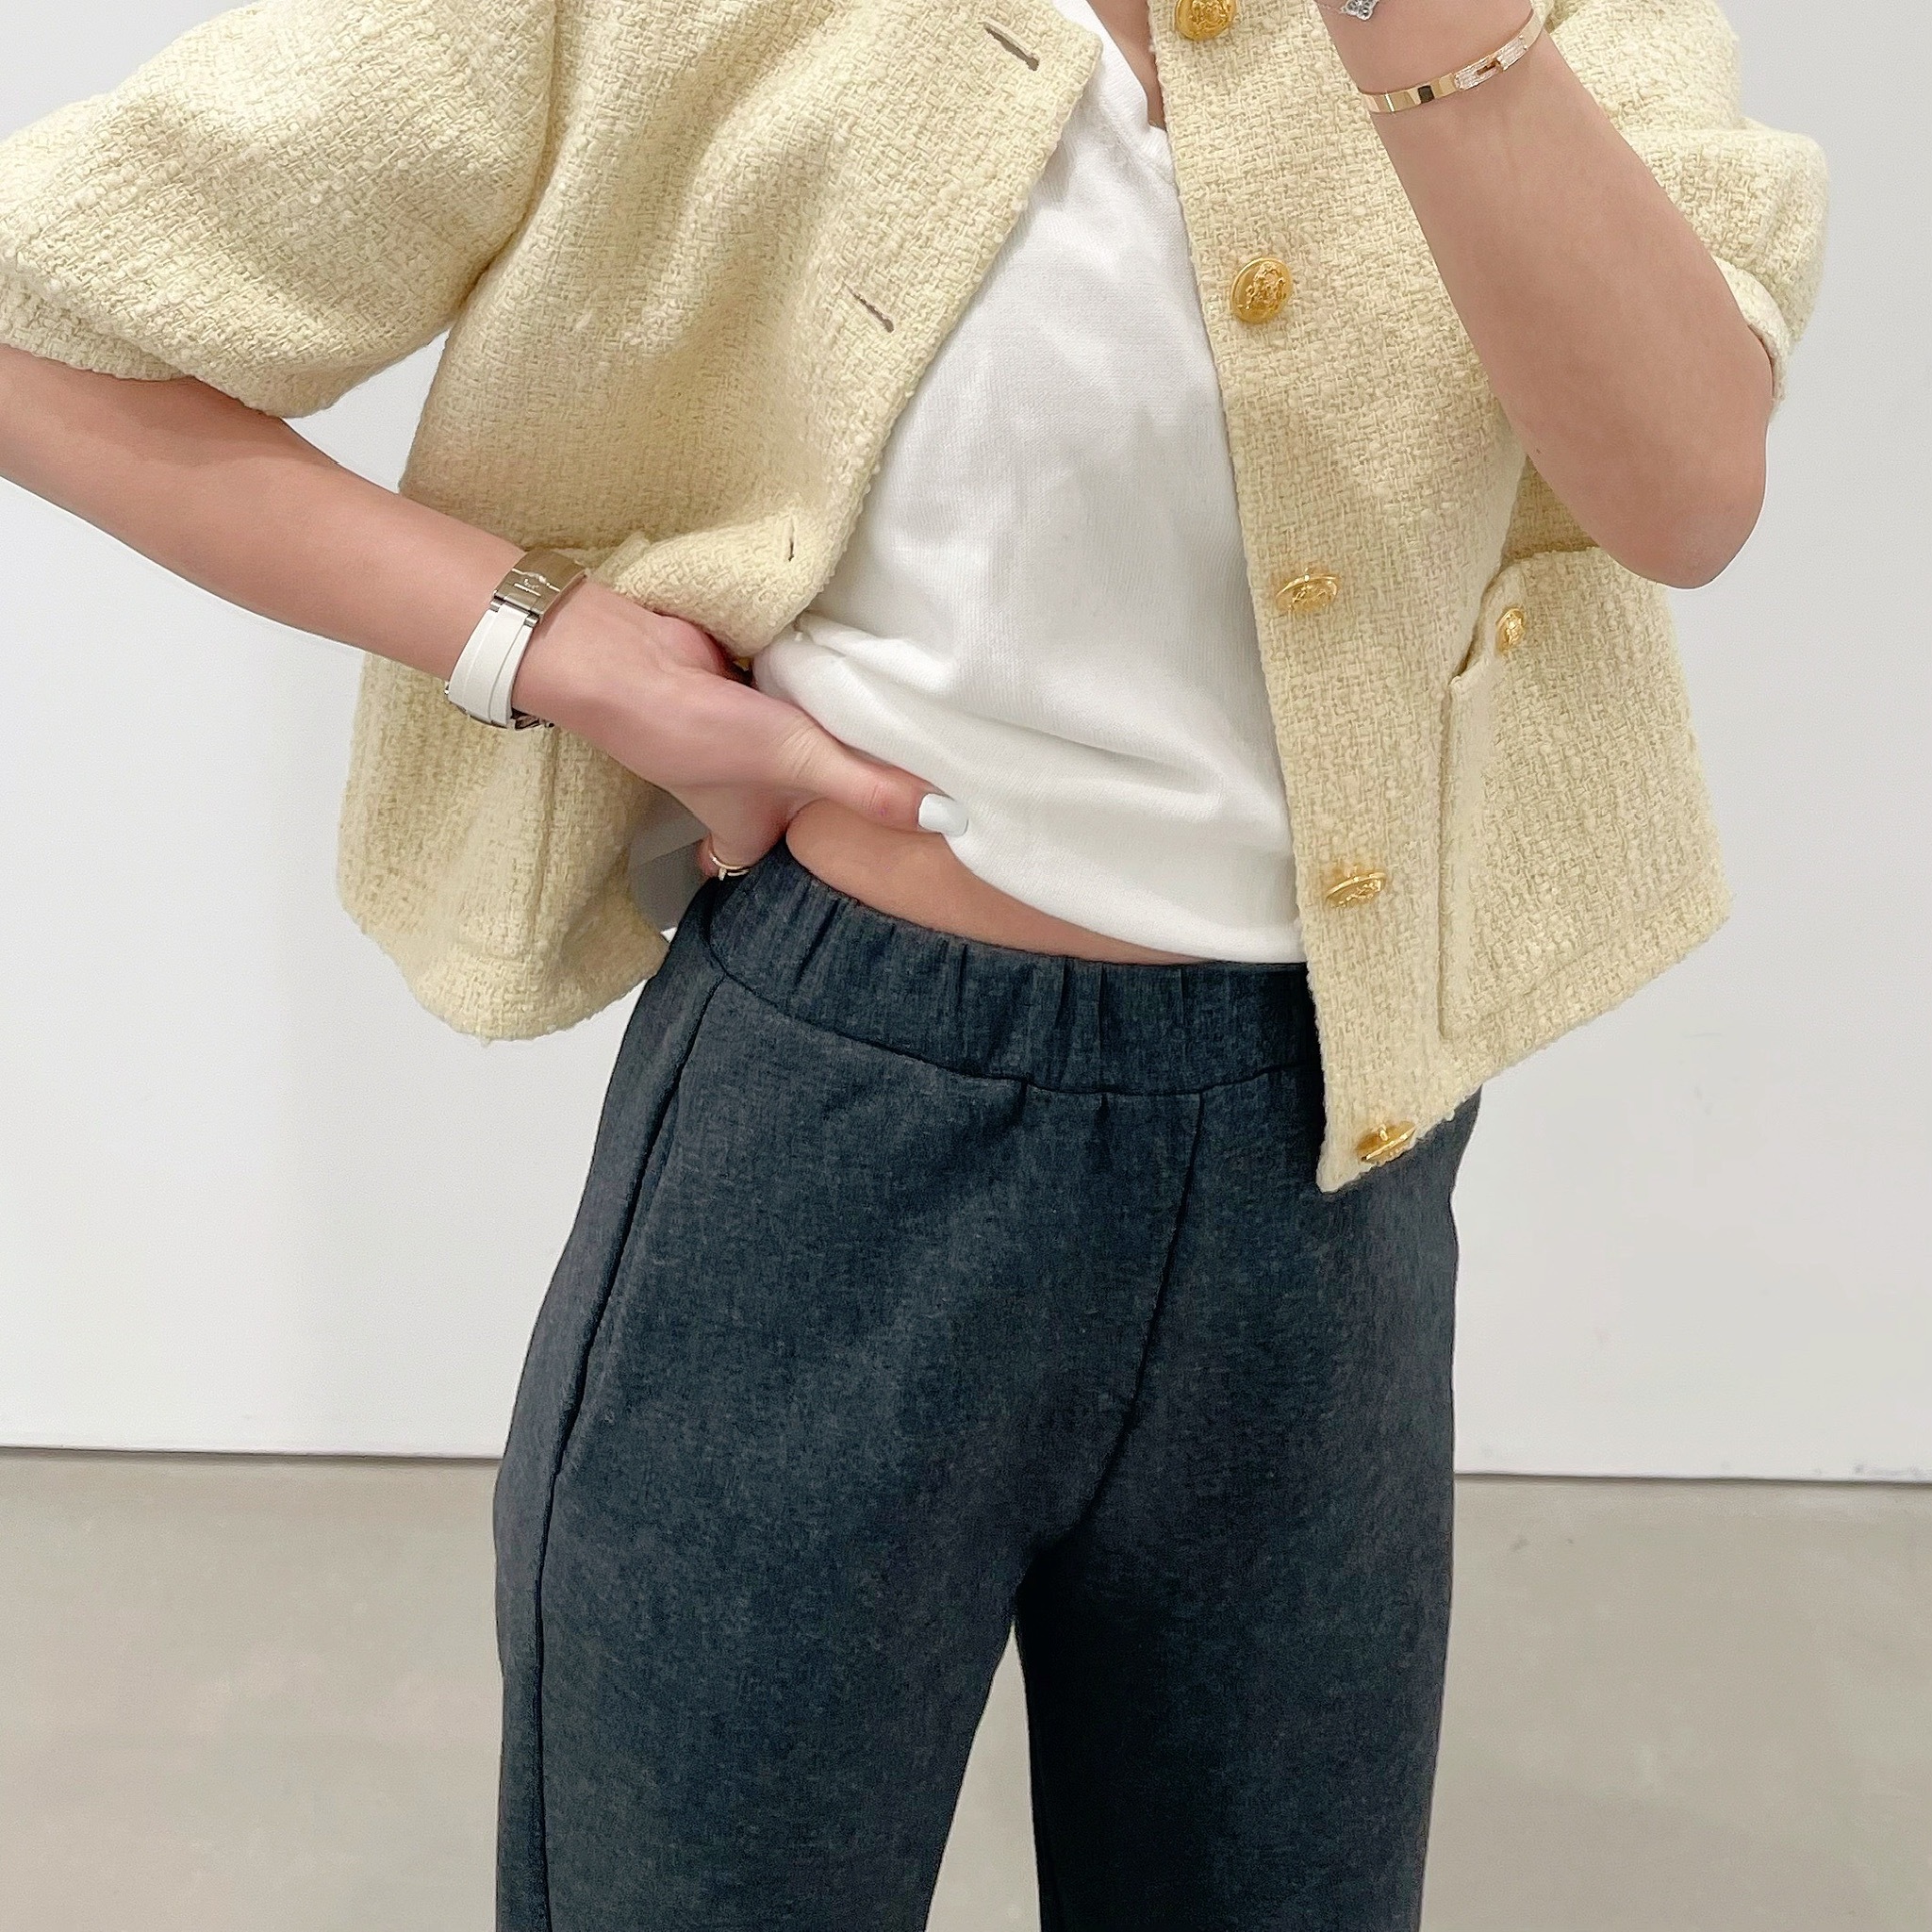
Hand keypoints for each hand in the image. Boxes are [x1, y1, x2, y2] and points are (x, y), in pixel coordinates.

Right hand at [511, 578, 943, 876]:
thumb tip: (948, 820)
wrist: (631, 664)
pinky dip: (824, 695)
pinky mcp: (750, 697)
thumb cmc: (701, 735)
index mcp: (754, 833)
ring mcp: (750, 746)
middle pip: (812, 805)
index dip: (826, 869)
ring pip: (809, 751)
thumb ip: (871, 790)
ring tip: (916, 739)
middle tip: (918, 795)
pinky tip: (870, 684)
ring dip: (841, 740)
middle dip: (851, 798)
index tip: (881, 865)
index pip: (792, 867)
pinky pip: (799, 703)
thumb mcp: (798, 766)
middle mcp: (752, 796)